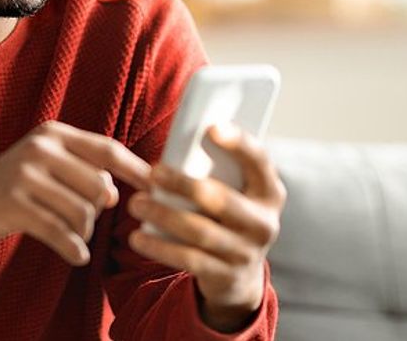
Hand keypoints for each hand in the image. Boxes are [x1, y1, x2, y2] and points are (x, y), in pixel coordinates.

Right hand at [0, 120, 151, 266]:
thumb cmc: (12, 189)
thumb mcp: (45, 167)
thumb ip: (82, 172)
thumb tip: (115, 195)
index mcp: (53, 133)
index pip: (107, 150)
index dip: (136, 170)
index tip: (158, 187)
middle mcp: (40, 147)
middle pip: (98, 186)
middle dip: (97, 212)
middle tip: (82, 222)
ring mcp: (25, 173)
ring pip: (81, 211)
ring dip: (82, 232)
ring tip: (72, 237)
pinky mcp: (13, 203)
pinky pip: (59, 231)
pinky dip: (73, 249)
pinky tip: (76, 256)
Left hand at [126, 123, 285, 331]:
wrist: (239, 276)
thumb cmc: (227, 218)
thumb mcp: (236, 195)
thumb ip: (219, 173)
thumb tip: (180, 141)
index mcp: (269, 193)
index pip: (259, 162)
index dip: (239, 144)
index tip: (211, 128)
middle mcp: (264, 224)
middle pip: (221, 200)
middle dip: (183, 185)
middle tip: (153, 173)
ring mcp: (247, 253)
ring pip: (200, 231)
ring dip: (164, 215)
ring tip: (136, 203)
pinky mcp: (226, 277)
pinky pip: (189, 260)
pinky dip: (160, 248)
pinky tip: (138, 237)